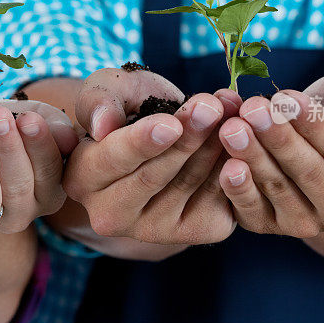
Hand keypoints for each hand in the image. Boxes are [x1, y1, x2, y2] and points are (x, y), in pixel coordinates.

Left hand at [0, 98, 77, 232]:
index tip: (28, 118)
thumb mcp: (44, 125)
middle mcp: (23, 212)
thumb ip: (58, 131)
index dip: (39, 144)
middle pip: (18, 186)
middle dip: (7, 149)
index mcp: (50, 193)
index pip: (49, 171)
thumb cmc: (20, 130)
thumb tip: (66, 139)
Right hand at [63, 68, 240, 244]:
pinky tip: (242, 137)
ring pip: (189, 185)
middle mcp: (110, 214)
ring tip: (229, 110)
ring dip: (215, 145)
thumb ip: (98, 101)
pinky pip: (218, 200)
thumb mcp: (107, 90)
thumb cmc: (126, 108)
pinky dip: (233, 166)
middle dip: (188, 138)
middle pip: (153, 177)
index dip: (142, 143)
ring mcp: (151, 229)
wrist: (158, 135)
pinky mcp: (192, 231)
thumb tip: (102, 126)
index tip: (171, 124)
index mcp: (81, 179)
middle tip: (213, 106)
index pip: (112, 161)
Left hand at [218, 69, 323, 237]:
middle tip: (252, 110)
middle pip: (309, 173)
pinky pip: (253, 210)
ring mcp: (308, 223)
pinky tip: (226, 166)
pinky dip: (238, 189)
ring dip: (253, 157)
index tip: (286, 98)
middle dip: (278, 139)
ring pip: (278, 189)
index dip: (312, 124)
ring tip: (232, 127)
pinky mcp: (270, 225)